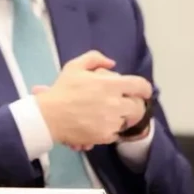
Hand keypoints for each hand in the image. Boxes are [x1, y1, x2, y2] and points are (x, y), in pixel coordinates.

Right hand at [32, 51, 152, 150]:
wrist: (49, 116)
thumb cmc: (62, 90)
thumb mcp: (75, 66)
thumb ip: (95, 58)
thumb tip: (112, 64)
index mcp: (111, 85)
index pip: (140, 86)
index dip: (144, 88)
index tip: (142, 91)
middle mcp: (116, 103)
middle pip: (139, 106)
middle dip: (134, 104)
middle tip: (125, 104)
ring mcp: (112, 121)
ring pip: (129, 121)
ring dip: (122, 117)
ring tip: (110, 115)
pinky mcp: (106, 136)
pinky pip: (117, 133)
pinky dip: (111, 129)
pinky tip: (99, 124)